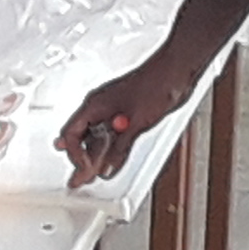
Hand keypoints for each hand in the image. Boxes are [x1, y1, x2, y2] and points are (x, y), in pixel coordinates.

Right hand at [57, 50, 190, 188]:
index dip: (75, 155)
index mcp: (94, 105)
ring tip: (90, 174)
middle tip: (78, 179)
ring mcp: (113, 110)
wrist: (177, 71)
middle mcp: (100, 107)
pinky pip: (112, 135)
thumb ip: (119, 148)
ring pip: (97, 137)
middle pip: (81, 138)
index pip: (71, 134)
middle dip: (80, 160)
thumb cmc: (156, 84)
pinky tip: (111, 160)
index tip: (85, 169)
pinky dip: (110, 149)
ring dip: (95, 157)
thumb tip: (106, 168)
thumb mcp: (135, 123)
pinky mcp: (127, 113)